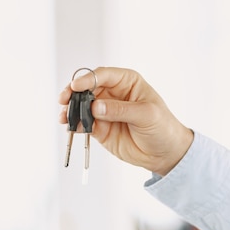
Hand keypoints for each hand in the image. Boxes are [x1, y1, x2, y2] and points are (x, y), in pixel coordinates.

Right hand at [59, 67, 193, 174]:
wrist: (164, 153)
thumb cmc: (162, 128)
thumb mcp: (146, 115)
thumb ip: (120, 110)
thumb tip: (96, 107)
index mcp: (127, 82)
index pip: (103, 75)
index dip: (87, 79)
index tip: (76, 86)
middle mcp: (113, 94)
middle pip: (87, 88)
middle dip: (74, 93)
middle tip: (64, 100)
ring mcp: (105, 111)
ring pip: (82, 106)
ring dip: (71, 109)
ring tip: (64, 116)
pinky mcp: (100, 128)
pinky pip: (84, 123)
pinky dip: (75, 125)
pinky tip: (71, 127)